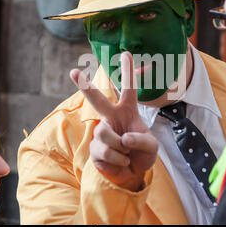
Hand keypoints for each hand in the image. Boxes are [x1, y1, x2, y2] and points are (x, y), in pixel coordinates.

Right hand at [70, 52, 157, 190]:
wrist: (132, 173)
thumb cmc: (142, 153)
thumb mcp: (152, 147)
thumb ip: (142, 139)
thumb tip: (123, 138)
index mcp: (128, 111)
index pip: (129, 89)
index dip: (128, 72)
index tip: (125, 53)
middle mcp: (112, 117)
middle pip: (98, 100)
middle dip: (85, 86)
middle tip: (73, 72)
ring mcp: (101, 132)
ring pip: (104, 132)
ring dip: (121, 147)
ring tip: (126, 153)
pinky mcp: (94, 148)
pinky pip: (104, 150)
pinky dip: (118, 159)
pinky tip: (121, 160)